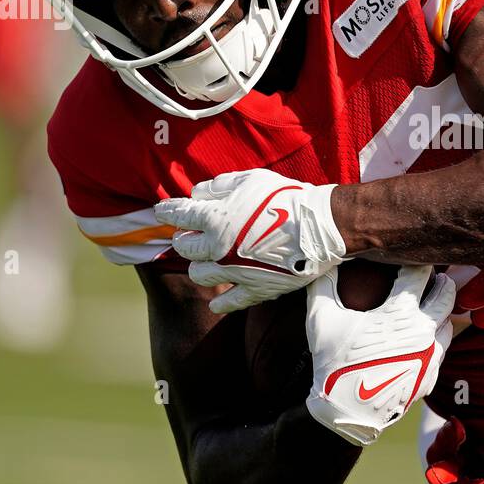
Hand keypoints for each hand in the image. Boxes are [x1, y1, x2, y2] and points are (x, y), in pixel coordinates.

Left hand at [154, 168, 346, 308]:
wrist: (321, 226)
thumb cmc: (286, 198)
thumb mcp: (250, 180)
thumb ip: (218, 186)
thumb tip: (198, 194)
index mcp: (214, 218)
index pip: (179, 215)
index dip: (167, 211)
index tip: (162, 210)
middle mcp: (217, 248)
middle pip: (184, 248)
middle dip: (185, 239)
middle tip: (193, 234)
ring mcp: (234, 272)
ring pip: (199, 275)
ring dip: (200, 266)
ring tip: (211, 260)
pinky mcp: (254, 289)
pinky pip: (229, 302)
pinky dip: (220, 303)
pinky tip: (217, 304)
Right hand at [305, 264, 455, 446]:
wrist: (344, 411)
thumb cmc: (332, 362)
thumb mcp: (321, 318)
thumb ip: (323, 284)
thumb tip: (319, 259)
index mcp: (400, 313)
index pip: (419, 274)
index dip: (418, 261)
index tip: (413, 254)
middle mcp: (422, 331)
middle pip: (446, 295)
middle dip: (442, 280)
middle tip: (437, 275)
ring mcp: (430, 355)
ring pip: (449, 322)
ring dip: (443, 310)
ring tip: (433, 304)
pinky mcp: (431, 375)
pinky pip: (443, 349)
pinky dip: (438, 337)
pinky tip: (426, 335)